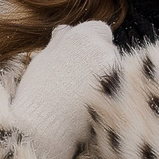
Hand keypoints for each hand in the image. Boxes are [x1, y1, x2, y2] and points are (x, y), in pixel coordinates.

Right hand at [7, 20, 116, 158]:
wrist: (42, 129)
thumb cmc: (37, 93)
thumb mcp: (43, 58)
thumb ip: (60, 40)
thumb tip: (66, 29)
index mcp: (85, 35)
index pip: (99, 30)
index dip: (89, 43)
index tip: (78, 57)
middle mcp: (105, 49)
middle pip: (108, 49)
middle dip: (96, 60)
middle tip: (75, 79)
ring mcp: (116, 74)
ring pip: (114, 69)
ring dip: (102, 77)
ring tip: (79, 95)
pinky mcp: (121, 95)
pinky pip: (116, 88)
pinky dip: (106, 94)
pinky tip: (87, 104)